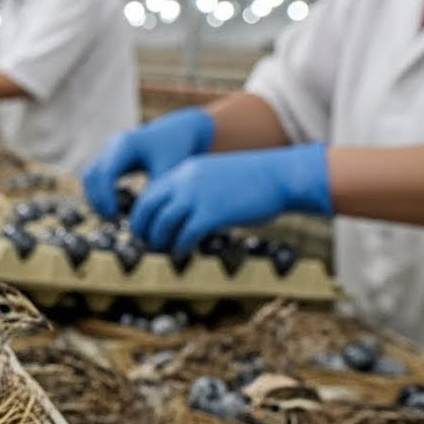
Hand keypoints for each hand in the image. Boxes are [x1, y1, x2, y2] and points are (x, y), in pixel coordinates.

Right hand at [82, 107, 216, 217]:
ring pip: (90, 177)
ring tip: (111, 216)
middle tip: (111, 220)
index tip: (115, 215)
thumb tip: (140, 217)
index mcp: (126, 145)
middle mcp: (113, 146)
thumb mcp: (168, 171)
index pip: (105, 173)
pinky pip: (95, 178)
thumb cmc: (176, 150)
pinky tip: (113, 207)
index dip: (105, 196)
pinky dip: (100, 193)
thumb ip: (154, 192)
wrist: (179, 132)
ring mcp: (108, 150)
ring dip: (95, 198)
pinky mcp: (109, 158)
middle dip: (97, 200)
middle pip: (91, 176)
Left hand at [130, 143, 332, 254]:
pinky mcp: (213, 212)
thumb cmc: (251, 180)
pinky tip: (182, 252)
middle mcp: (186, 180)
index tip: (143, 229)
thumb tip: (178, 216)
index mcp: (185, 170)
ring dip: (159, 240)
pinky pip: (186, 233)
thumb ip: (193, 191)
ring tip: (163, 250)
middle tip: (147, 244)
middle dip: (143, 229)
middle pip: (148, 208)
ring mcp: (198, 196)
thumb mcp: (213, 177)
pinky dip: (180, 246)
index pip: (149, 193)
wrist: (281, 175)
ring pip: (163, 222)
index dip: (141, 214)